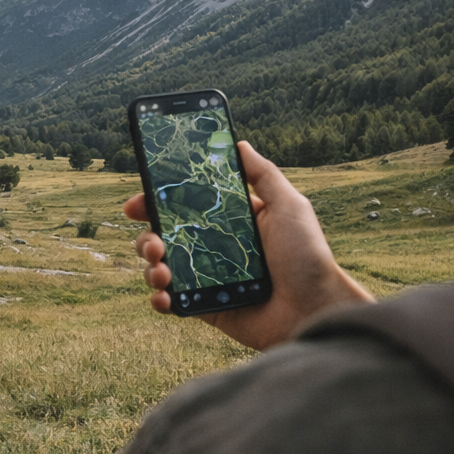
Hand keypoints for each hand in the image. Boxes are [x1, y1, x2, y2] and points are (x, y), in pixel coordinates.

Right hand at [126, 141, 372, 350]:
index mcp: (230, 220)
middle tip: (151, 239)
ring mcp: (206, 278)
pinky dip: (159, 298)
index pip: (184, 204)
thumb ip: (263, 174)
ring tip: (161, 270)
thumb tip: (239, 143)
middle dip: (146, 235)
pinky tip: (164, 295)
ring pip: (160, 266)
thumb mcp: (289, 205)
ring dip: (150, 266)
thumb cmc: (307, 256)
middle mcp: (213, 247)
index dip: (157, 200)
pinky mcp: (205, 307)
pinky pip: (171, 301)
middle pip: (163, 234)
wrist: (314, 310)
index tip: (138, 200)